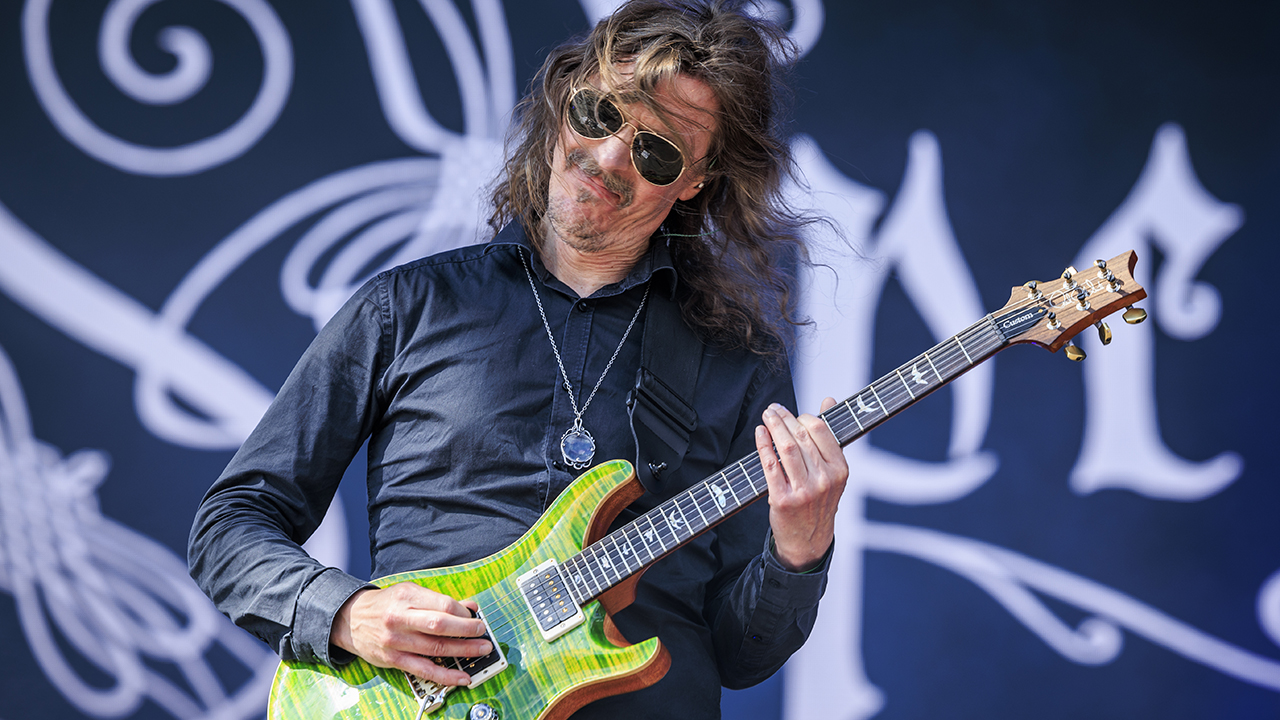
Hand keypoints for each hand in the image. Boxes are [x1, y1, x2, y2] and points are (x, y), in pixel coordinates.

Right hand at [331, 583, 491, 685]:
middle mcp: (400, 618)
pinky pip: (424, 670)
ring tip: (481, 651)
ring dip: (463, 651)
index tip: (473, 616)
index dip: (463, 612)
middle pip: (440, 625)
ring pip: (435, 648)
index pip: (443, 604)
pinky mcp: (394, 660)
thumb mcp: (409, 592)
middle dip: (467, 630)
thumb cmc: (385, 605)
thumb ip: (438, 600)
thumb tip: (469, 608)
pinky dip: (446, 675)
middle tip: (483, 632)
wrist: (350, 619)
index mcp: (407, 597)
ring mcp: (396, 641)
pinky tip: (462, 677)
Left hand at [755, 398, 847, 571]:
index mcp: (840, 470)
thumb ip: (830, 435)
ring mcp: (804, 491)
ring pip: (786, 449)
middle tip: (773, 409)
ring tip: (767, 416)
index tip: (793, 414)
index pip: (821, 432)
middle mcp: (824, 480)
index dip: (804, 417)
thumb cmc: (819, 501)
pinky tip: (760, 433)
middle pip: (801, 438)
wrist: (808, 541)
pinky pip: (770, 466)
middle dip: (785, 418)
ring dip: (774, 427)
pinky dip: (763, 446)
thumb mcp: (832, 472)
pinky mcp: (782, 500)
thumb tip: (829, 399)